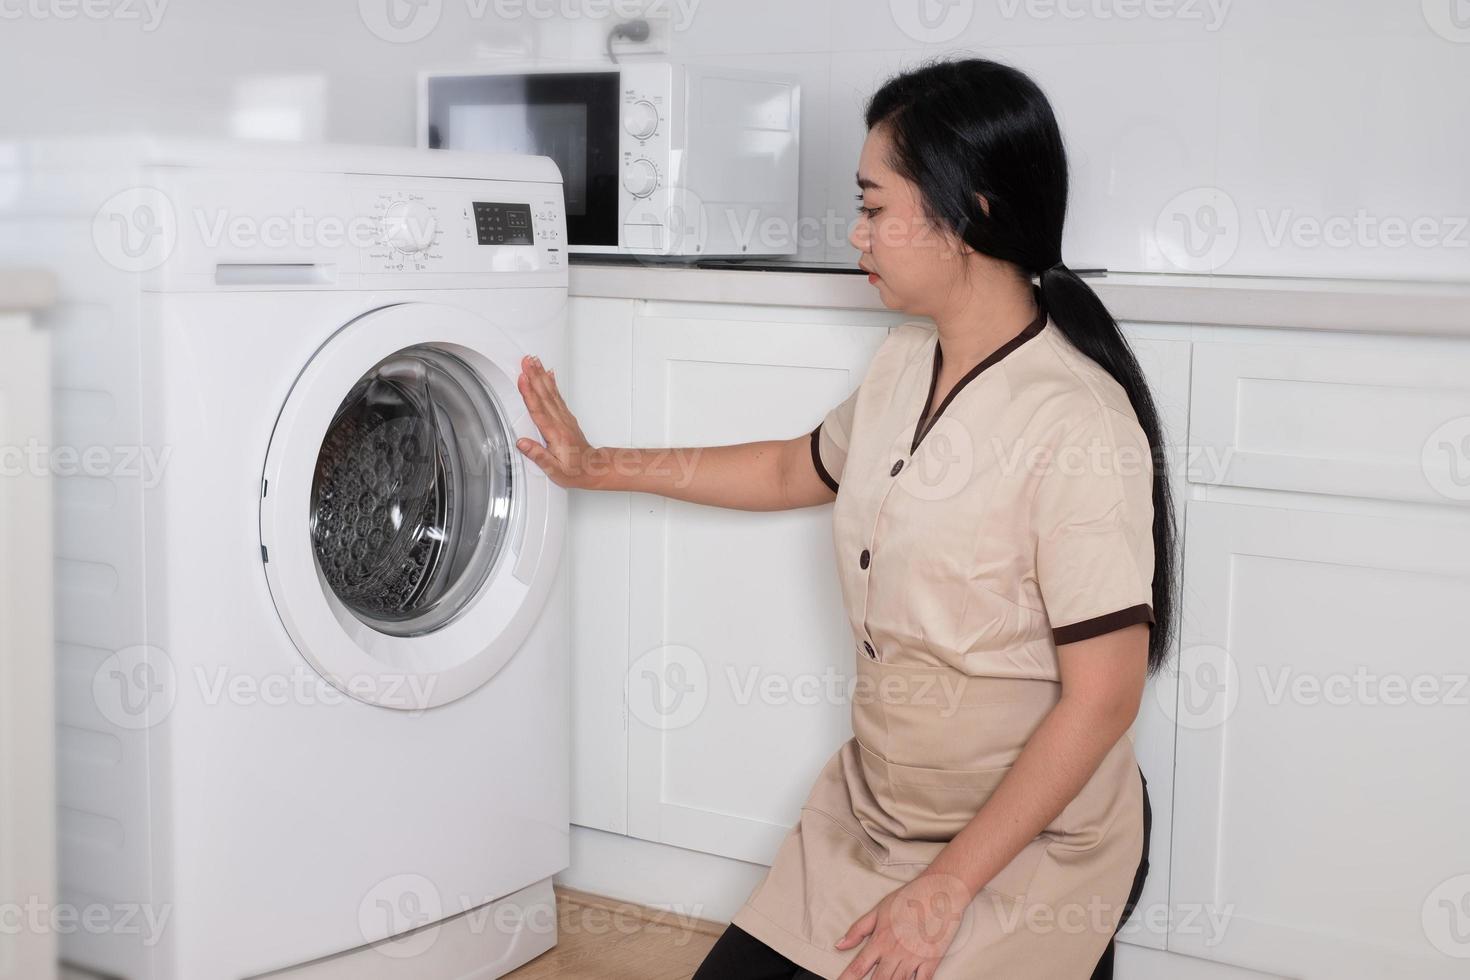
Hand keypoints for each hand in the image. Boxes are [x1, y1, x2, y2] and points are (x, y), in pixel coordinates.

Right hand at [514, 354, 605, 490]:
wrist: (593, 468)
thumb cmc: (574, 471)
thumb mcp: (554, 470)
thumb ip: (538, 455)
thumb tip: (522, 443)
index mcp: (555, 434)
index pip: (538, 410)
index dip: (529, 393)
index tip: (522, 379)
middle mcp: (561, 422)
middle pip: (544, 395)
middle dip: (534, 376)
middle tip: (526, 361)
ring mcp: (564, 418)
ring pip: (551, 392)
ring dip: (542, 375)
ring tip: (534, 362)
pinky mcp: (566, 417)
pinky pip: (558, 396)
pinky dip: (552, 383)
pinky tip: (549, 374)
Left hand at [834, 873, 972, 979]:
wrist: (940, 891)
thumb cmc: (909, 897)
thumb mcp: (879, 910)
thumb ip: (858, 930)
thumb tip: (839, 945)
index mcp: (880, 939)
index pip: (858, 966)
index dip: (846, 978)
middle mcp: (895, 951)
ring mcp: (914, 957)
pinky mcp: (932, 960)